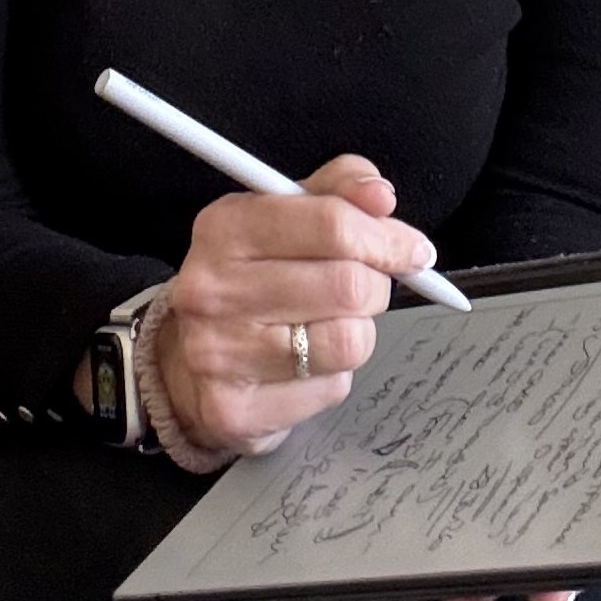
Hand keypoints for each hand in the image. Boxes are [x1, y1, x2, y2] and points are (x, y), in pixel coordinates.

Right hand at [157, 155, 438, 459]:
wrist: (189, 364)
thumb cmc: (251, 281)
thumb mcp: (284, 217)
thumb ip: (337, 191)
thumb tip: (379, 194)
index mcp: (225, 228)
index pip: (332, 223)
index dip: (386, 237)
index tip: (412, 249)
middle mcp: (213, 288)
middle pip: (349, 285)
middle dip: (375, 286)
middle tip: (364, 289)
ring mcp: (218, 352)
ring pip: (349, 341)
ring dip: (357, 333)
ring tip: (328, 326)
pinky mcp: (234, 409)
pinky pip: (331, 388)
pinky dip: (333, 376)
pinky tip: (304, 365)